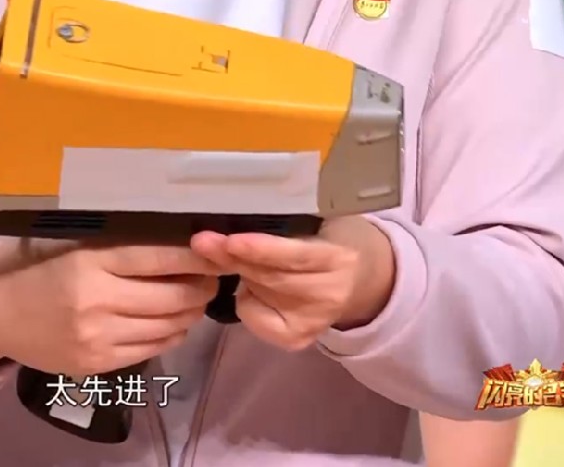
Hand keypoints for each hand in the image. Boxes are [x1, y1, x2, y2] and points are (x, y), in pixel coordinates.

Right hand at [0, 239, 219, 377]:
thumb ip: (123, 247)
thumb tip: (185, 244)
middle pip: (173, 296)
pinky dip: (172, 334)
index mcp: (90, 261)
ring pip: (168, 326)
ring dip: (191, 312)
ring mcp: (96, 336)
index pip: (160, 258)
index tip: (219, 250)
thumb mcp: (77, 246)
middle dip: (202, 286)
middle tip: (212, 276)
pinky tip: (173, 321)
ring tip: (195, 298)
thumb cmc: (40, 269)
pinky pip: (152, 349)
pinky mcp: (96, 363)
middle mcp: (95, 300)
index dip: (197, 257)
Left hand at [190, 216, 394, 350]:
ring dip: (238, 275)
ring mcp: (315, 321)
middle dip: (232, 259)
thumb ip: (284, 225)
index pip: (295, 256)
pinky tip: (254, 290)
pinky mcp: (298, 340)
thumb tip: (230, 223)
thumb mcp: (316, 224)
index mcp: (339, 257)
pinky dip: (244, 302)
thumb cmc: (327, 239)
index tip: (230, 240)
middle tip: (202, 242)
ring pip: (258, 296)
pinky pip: (254, 318)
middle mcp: (330, 293)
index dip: (261, 250)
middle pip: (270, 277)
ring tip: (234, 257)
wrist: (361, 279)